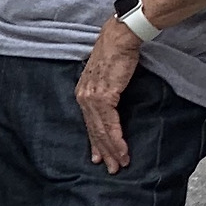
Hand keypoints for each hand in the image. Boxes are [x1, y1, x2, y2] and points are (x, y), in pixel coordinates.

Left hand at [75, 18, 142, 172]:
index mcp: (83, 92)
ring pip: (101, 131)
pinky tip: (122, 151)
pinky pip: (110, 124)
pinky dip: (117, 140)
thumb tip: (112, 101)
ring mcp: (92, 98)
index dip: (95, 141)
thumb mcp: (108, 76)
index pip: (89, 123)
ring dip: (112, 150)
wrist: (120, 38)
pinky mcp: (104, 97)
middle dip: (103, 152)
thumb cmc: (117, 52)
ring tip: (119, 164)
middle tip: (111, 168)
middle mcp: (83, 97)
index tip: (99, 156)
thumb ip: (107, 91)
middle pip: (93, 130)